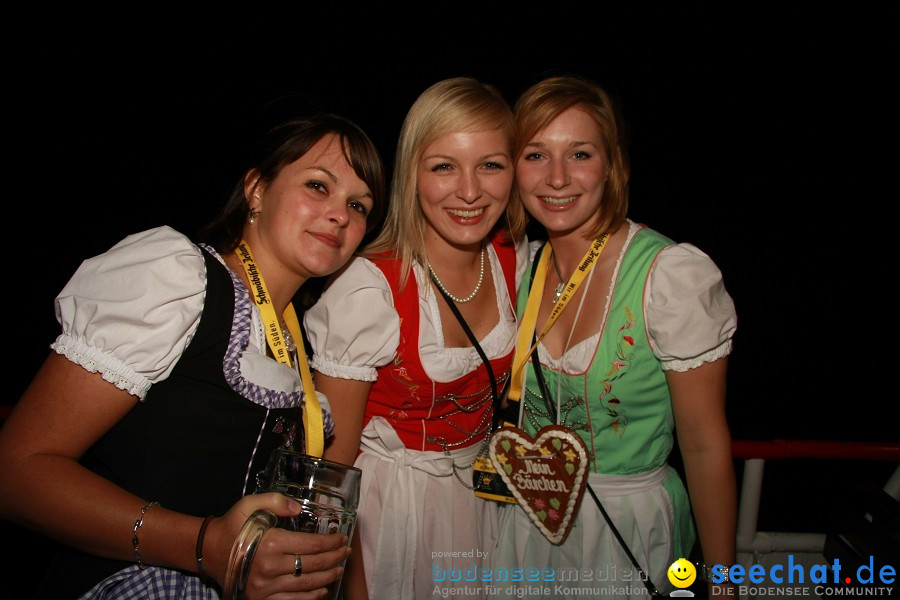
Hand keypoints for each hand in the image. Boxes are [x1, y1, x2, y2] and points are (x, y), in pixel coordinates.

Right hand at [207, 492, 350, 598]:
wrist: (209, 551)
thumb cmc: (232, 526)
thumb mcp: (249, 505)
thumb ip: (275, 501)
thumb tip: (298, 508)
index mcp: (270, 543)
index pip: (311, 545)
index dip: (331, 542)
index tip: (342, 538)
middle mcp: (268, 567)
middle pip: (313, 565)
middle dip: (334, 558)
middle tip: (346, 552)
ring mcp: (264, 587)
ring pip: (306, 585)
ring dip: (328, 577)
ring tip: (339, 569)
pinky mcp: (261, 598)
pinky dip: (310, 596)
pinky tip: (322, 589)